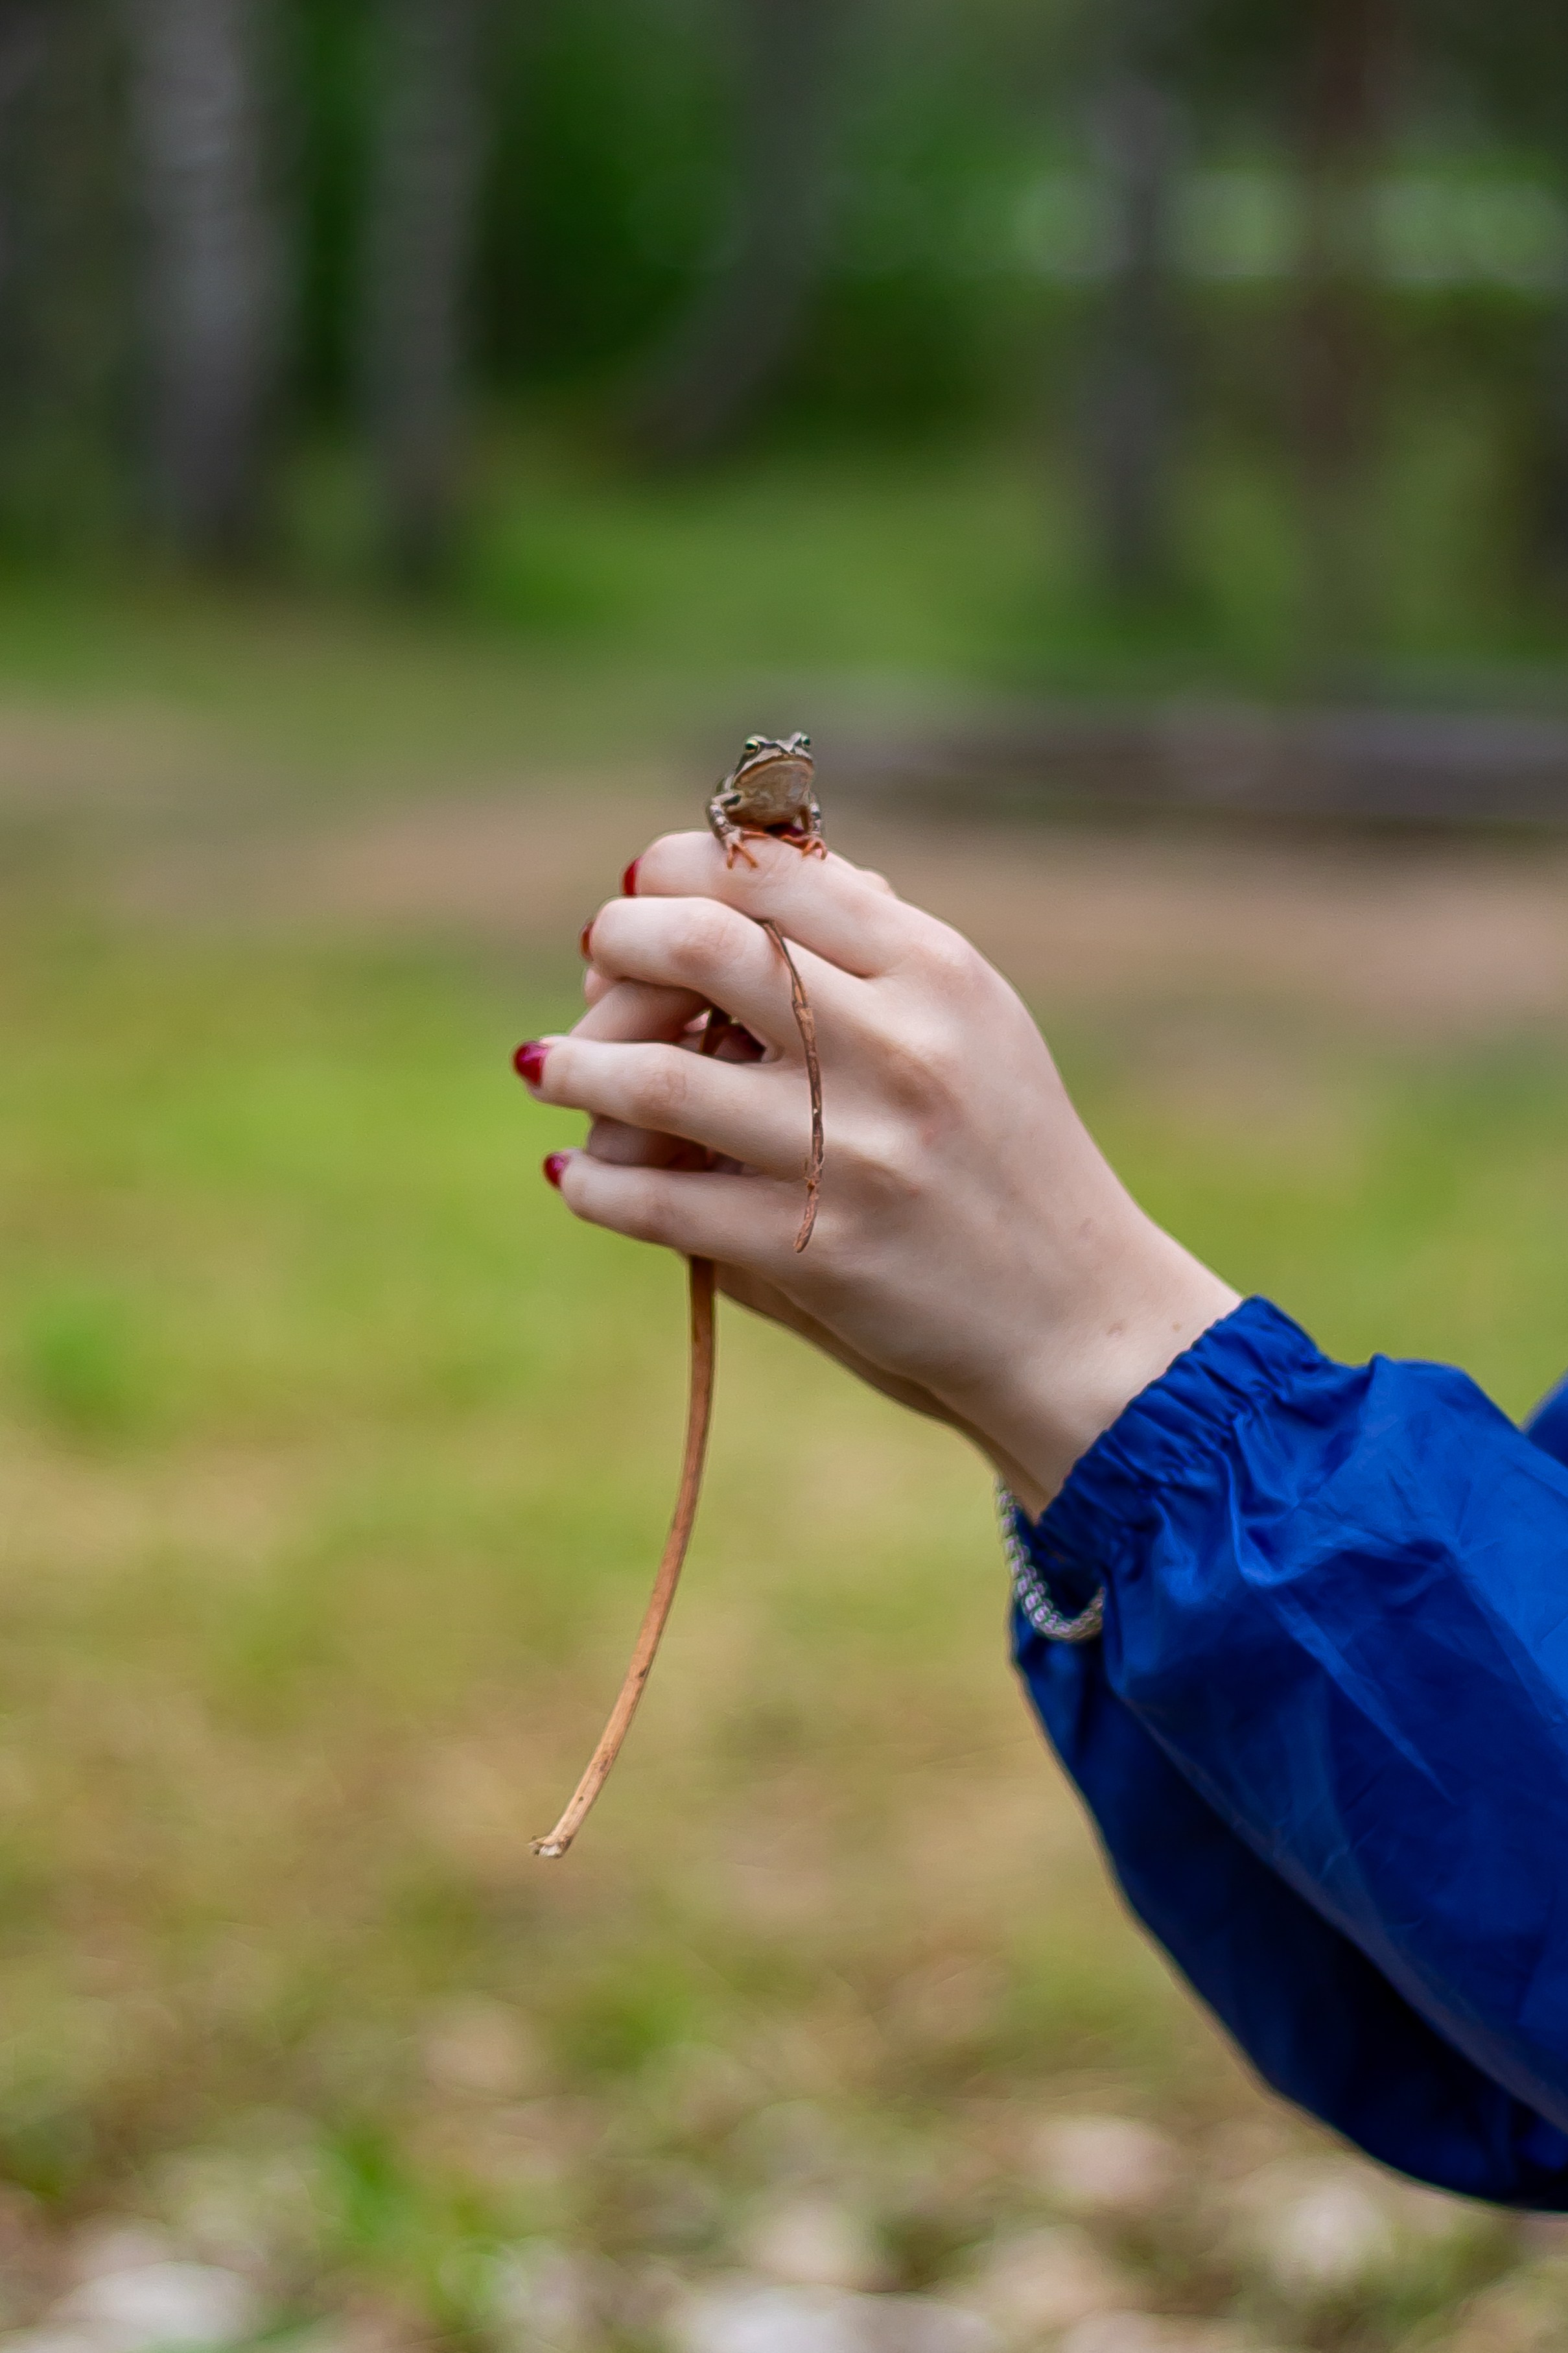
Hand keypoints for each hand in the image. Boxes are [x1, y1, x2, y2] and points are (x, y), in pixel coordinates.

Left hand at [524, 832, 1238, 1513]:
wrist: (1076, 1315)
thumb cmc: (1005, 1155)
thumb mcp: (971, 1022)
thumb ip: (865, 951)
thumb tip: (730, 881)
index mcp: (934, 971)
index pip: (767, 874)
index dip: (675, 870)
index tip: (642, 894)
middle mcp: (894, 1047)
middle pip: (699, 946)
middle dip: (615, 945)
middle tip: (591, 967)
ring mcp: (851, 1153)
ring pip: (655, 1076)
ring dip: (574, 1063)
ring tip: (544, 1065)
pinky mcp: (812, 1252)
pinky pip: (656, 1202)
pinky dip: (593, 1182)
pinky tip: (575, 1173)